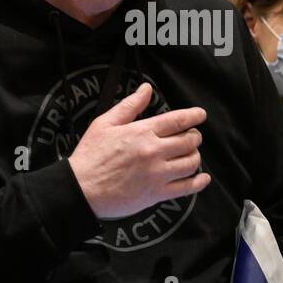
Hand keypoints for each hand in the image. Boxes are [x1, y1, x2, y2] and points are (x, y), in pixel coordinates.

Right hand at [68, 83, 211, 218]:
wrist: (80, 188)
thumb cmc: (90, 155)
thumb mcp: (104, 123)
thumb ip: (129, 106)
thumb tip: (146, 89)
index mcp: (142, 132)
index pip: (178, 120)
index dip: (194, 116)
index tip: (200, 115)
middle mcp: (154, 151)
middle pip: (189, 141)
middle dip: (194, 137)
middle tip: (192, 137)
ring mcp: (158, 173)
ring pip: (192, 162)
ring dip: (195, 156)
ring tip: (190, 155)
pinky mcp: (157, 193)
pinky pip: (188, 187)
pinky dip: (199, 182)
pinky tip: (202, 178)